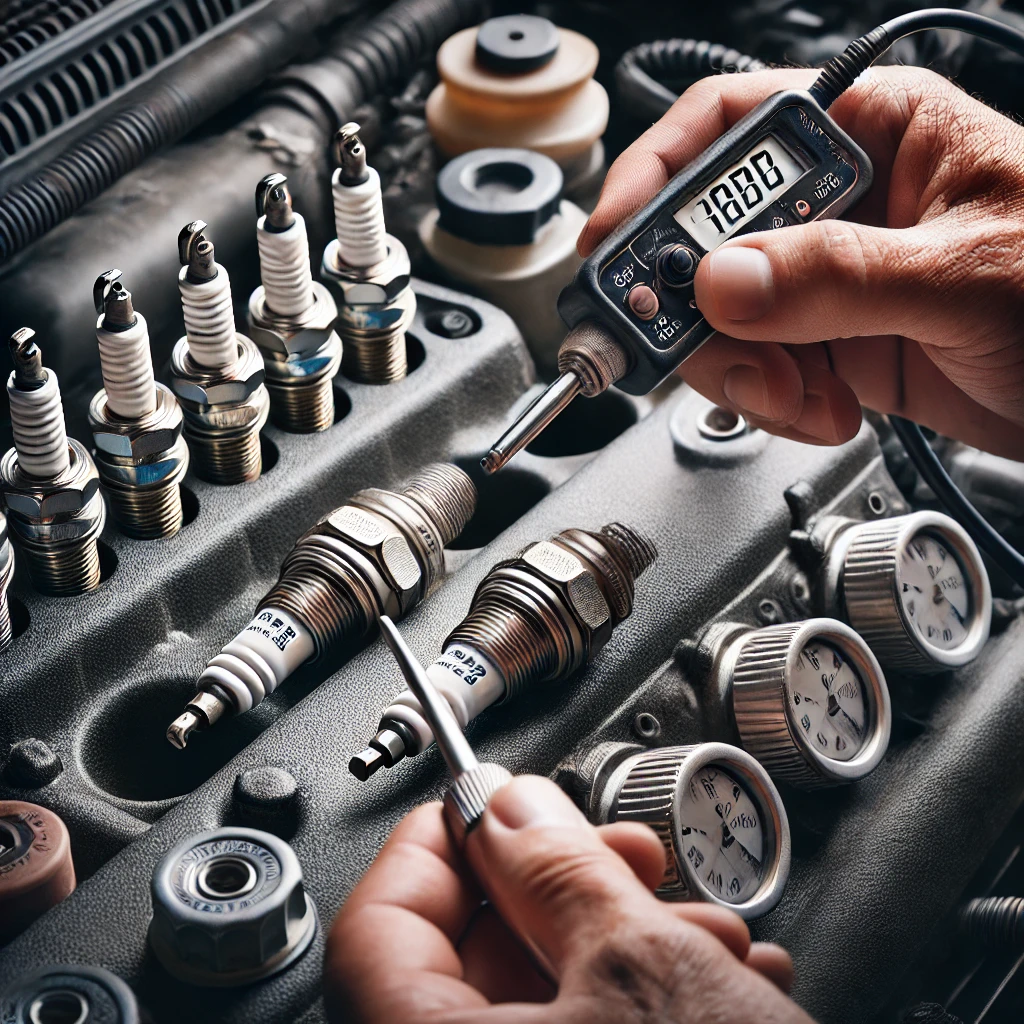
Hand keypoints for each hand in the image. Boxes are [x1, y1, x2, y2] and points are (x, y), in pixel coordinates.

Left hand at [325, 775, 810, 1022]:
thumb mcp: (644, 972)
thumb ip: (557, 871)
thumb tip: (507, 808)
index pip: (373, 932)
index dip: (433, 847)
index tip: (485, 803)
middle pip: (467, 971)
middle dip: (558, 893)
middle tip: (617, 851)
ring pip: (540, 1016)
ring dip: (623, 949)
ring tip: (706, 927)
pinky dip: (644, 1012)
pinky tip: (721, 985)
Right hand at [580, 66, 1023, 458]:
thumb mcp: (965, 275)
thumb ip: (837, 276)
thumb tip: (724, 280)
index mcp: (877, 135)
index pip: (734, 127)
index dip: (658, 176)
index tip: (615, 240)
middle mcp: (839, 207)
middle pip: (706, 236)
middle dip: (694, 302)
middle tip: (689, 344)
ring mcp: (828, 284)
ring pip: (719, 317)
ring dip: (739, 368)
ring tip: (797, 391)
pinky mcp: (830, 348)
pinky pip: (756, 370)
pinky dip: (772, 402)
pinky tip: (826, 408)